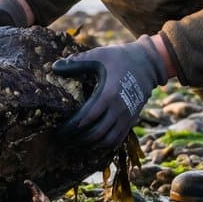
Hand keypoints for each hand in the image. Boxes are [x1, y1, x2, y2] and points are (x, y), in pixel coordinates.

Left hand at [52, 35, 166, 151]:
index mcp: (108, 94)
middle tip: (63, 140)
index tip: (58, 131)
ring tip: (76, 144)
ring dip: (90, 145)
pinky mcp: (131, 120)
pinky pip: (118, 139)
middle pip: (96, 133)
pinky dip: (104, 145)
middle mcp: (119, 109)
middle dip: (77, 140)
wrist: (148, 64)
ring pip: (107, 140)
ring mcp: (127, 116)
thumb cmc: (120, 58)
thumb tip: (54, 67)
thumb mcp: (99, 56)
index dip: (71, 128)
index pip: (86, 118)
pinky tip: (93, 144)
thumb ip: (76, 63)